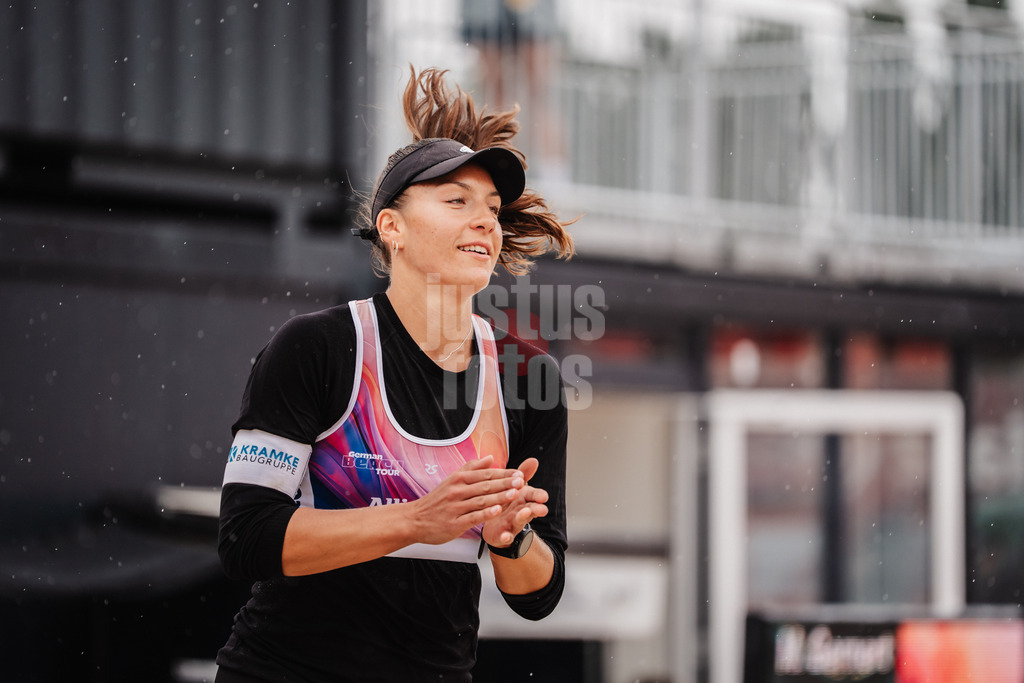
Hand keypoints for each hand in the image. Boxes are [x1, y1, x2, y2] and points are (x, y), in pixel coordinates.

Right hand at [409, 455, 525, 544]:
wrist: (414, 519)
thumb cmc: (436, 500)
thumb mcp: (451, 480)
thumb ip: (472, 468)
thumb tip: (490, 458)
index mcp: (458, 479)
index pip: (485, 474)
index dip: (503, 474)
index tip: (518, 473)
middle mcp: (457, 491)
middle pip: (485, 485)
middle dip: (505, 483)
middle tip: (521, 481)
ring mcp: (455, 507)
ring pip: (481, 500)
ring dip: (499, 496)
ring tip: (515, 493)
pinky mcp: (454, 523)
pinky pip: (472, 517)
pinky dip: (486, 514)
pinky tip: (497, 511)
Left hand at [481, 457, 548, 547]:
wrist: (496, 526)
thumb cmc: (508, 503)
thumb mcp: (515, 488)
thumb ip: (523, 475)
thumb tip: (534, 460)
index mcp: (524, 499)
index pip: (533, 495)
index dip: (538, 496)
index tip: (544, 496)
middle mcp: (521, 512)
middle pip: (531, 510)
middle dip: (536, 509)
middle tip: (542, 509)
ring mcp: (513, 524)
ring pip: (519, 522)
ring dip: (522, 518)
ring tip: (524, 513)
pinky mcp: (503, 535)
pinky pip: (505, 538)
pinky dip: (506, 537)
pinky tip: (505, 537)